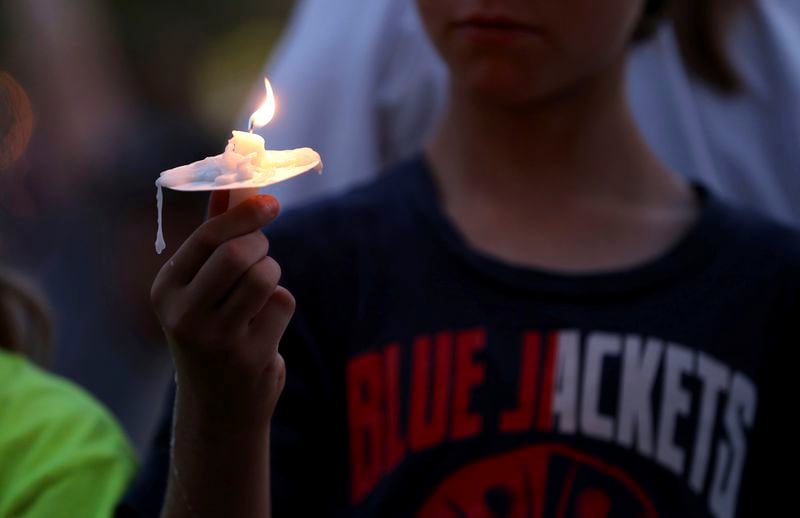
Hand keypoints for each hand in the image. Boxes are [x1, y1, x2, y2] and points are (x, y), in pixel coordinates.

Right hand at [151, 190, 293, 432]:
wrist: (217, 406)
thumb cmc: (210, 329)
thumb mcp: (199, 286)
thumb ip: (214, 236)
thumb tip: (234, 183)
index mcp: (165, 289)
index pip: (208, 237)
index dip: (243, 213)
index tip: (269, 202)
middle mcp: (184, 315)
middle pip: (240, 253)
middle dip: (260, 246)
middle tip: (261, 256)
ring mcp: (217, 339)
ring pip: (265, 275)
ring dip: (272, 275)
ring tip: (258, 294)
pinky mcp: (251, 356)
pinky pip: (282, 303)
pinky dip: (280, 306)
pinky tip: (263, 326)